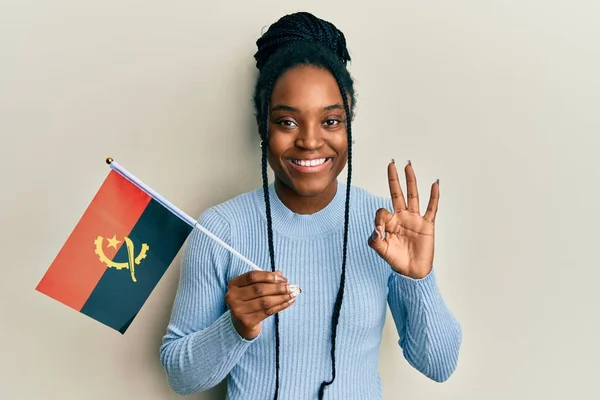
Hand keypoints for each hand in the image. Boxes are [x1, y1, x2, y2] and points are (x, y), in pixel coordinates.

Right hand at [226, 270, 298, 339]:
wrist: (242, 324)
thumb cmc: (249, 301)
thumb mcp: (253, 288)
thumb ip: (266, 279)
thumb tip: (280, 275)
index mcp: (233, 284)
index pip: (252, 276)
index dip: (269, 276)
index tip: (282, 278)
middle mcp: (233, 296)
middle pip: (259, 289)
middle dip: (278, 287)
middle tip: (290, 287)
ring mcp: (238, 310)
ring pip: (265, 301)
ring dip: (281, 297)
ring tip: (292, 294)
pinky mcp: (246, 321)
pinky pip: (267, 312)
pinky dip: (280, 306)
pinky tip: (288, 302)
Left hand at [368, 160, 438, 278]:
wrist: (412, 271)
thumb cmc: (396, 260)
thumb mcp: (381, 249)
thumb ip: (375, 239)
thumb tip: (376, 228)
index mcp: (389, 222)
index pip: (382, 211)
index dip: (380, 218)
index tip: (380, 230)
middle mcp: (402, 217)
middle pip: (397, 193)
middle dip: (394, 179)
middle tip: (391, 164)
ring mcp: (415, 219)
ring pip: (413, 196)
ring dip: (410, 181)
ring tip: (408, 166)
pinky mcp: (427, 225)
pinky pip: (431, 208)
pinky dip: (434, 196)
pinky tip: (435, 184)